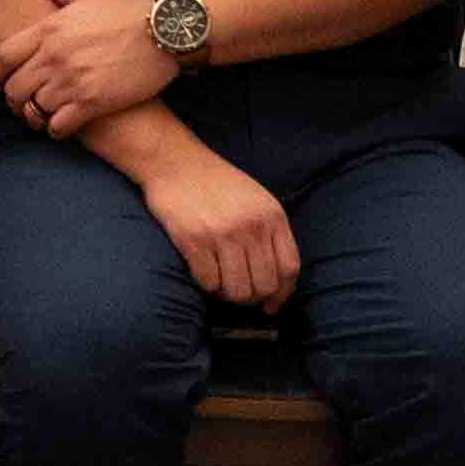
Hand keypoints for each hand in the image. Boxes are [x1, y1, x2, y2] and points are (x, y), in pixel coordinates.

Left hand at [0, 0, 178, 138]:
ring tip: (40, 114)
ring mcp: (73, 81)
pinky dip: (55, 129)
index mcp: (48, 29)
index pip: (3, 56)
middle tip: (20, 102)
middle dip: (14, 98)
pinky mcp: (93, 103)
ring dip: (34, 115)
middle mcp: (55, 56)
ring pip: (34, 109)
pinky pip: (59, 126)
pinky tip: (60, 125)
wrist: (166, 31)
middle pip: (15, 88)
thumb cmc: (126, 11)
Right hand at [136, 154, 300, 309]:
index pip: (289, 268)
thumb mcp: (256, 200)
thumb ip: (270, 233)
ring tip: (220, 283)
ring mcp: (222, 234)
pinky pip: (208, 282)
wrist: (175, 161)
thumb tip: (276, 282)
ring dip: (228, 294)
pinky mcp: (193, 241)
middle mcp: (251, 227)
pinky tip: (203, 272)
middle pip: (264, 285)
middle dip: (252, 297)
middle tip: (239, 292)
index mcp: (272, 216)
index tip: (270, 304)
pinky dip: (206, 285)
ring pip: (237, 290)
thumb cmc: (216, 183)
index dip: (282, 293)